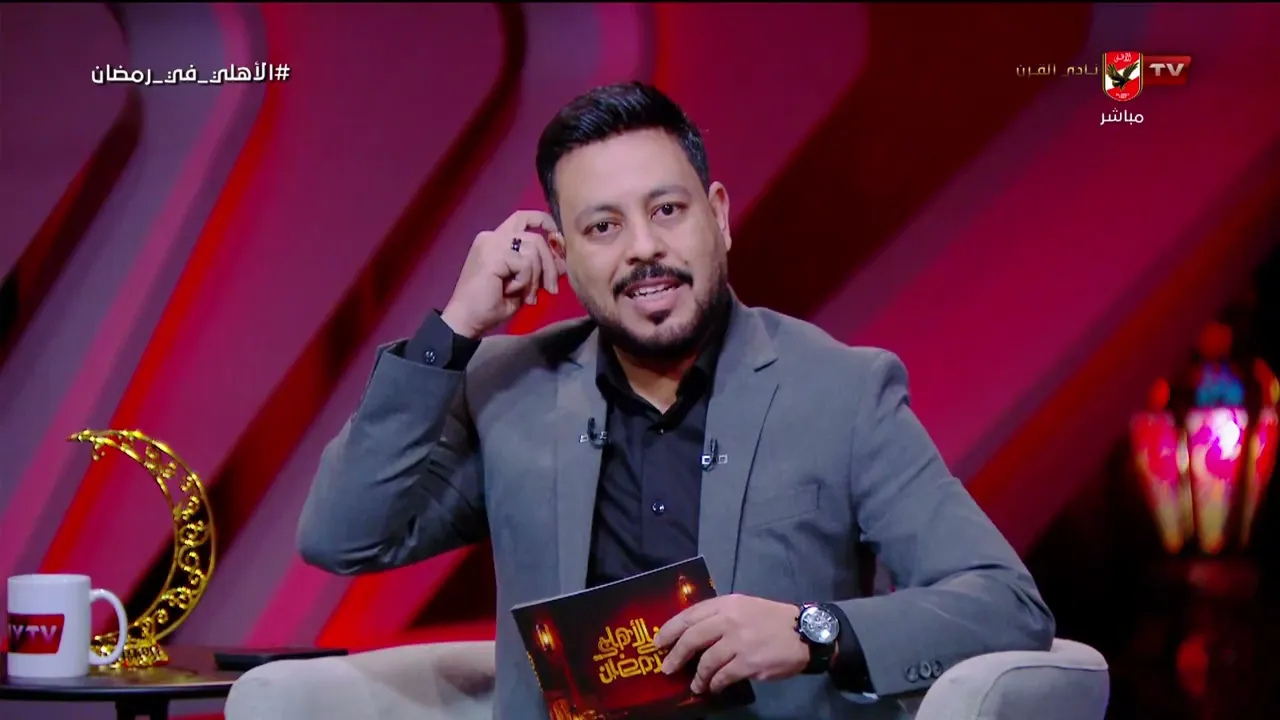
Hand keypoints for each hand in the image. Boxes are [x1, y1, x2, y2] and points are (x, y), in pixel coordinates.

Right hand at [440, 210, 566, 337]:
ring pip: (534, 248)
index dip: (544, 222)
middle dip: (550, 264)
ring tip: (527, 296)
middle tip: (552, 289)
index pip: (524, 217)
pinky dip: (525, 281)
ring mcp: (491, 243)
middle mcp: (492, 236)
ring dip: (537, 277)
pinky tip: (510, 292)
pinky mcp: (493, 254)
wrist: (467, 320)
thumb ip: (540, 269)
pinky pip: (525, 263)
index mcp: (496, 239)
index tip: (558, 240)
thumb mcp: (524, 284)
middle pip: (535, 236)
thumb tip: (563, 260)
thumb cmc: (491, 305)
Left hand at [655, 594, 808, 694]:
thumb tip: (691, 634)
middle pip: (692, 638)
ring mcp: (739, 642)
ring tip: (695, 684)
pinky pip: (723, 677)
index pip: (690, 615)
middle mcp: (730, 620)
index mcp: (727, 604)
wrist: (804, 633)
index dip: (670, 629)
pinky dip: (715, 684)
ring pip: (706, 661)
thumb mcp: (744, 607)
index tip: (658, 642)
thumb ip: (719, 616)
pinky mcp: (749, 662)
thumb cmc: (771, 619)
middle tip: (666, 668)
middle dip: (676, 655)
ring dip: (697, 676)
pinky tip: (714, 687)